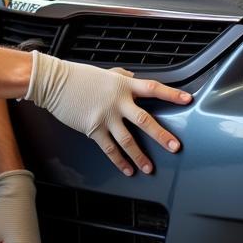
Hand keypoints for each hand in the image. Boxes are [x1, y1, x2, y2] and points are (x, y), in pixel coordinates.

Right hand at [23, 51, 192, 175]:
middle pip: (145, 120)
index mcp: (123, 85)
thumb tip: (133, 77)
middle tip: (175, 147)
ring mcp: (105, 117)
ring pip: (127, 140)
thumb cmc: (78, 76)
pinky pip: (110, 149)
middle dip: (161, 135)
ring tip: (149, 168)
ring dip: (140, 156)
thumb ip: (122, 76)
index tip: (188, 100)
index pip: (153, 88)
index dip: (172, 94)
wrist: (54, 83)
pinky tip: (127, 169)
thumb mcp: (104, 72)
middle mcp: (117, 102)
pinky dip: (119, 161)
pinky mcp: (93, 129)